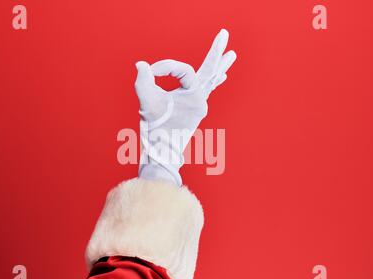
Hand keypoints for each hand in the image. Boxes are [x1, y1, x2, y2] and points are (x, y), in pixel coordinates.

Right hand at [135, 29, 236, 185]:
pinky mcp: (194, 108)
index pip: (182, 70)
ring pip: (212, 80)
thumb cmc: (155, 129)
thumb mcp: (147, 103)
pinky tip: (223, 76)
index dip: (165, 66)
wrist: (162, 151)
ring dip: (220, 66)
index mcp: (195, 97)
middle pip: (210, 70)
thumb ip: (144, 82)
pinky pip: (208, 90)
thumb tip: (141, 65)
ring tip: (232, 55)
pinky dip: (214, 81)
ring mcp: (199, 104)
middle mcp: (201, 99)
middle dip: (216, 51)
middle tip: (225, 34)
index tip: (149, 71)